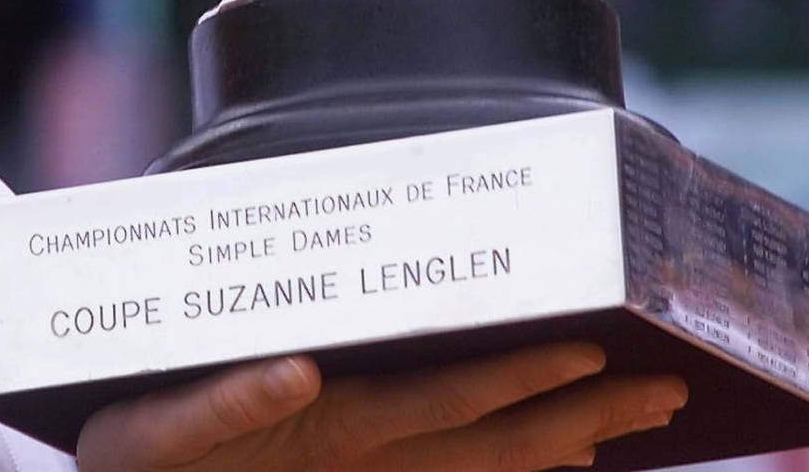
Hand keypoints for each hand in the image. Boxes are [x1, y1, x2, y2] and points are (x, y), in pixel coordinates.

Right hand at [76, 343, 686, 471]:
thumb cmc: (139, 454)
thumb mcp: (162, 430)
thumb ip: (228, 402)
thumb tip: (296, 374)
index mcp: (330, 435)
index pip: (448, 403)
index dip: (520, 378)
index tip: (591, 349)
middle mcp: (363, 461)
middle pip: (494, 442)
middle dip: (583, 415)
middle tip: (668, 391)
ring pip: (486, 466)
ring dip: (565, 440)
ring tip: (634, 420)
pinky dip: (515, 465)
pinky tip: (565, 460)